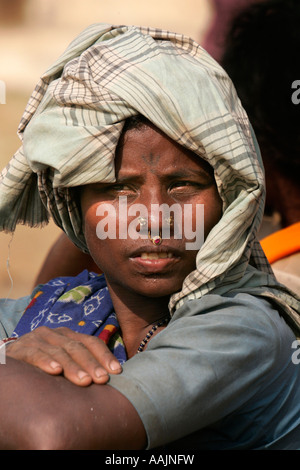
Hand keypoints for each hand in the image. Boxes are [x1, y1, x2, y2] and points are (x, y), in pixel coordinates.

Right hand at [5, 326, 121, 385]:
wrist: (8, 361)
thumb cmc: (40, 366)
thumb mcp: (62, 363)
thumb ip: (80, 366)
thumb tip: (108, 378)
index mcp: (68, 335)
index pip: (90, 342)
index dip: (104, 355)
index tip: (116, 371)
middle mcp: (54, 334)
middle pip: (77, 347)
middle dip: (91, 363)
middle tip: (102, 379)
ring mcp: (37, 339)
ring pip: (59, 351)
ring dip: (73, 367)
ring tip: (84, 381)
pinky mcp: (20, 348)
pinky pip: (35, 354)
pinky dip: (45, 361)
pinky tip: (55, 371)